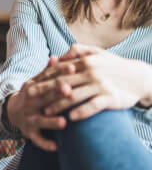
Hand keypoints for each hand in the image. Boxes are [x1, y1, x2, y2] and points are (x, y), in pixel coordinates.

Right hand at [7, 57, 67, 151]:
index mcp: (33, 86)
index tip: (74, 67)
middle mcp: (30, 101)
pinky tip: (56, 147)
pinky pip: (37, 139)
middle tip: (70, 90)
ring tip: (63, 122)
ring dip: (51, 121)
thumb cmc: (32, 95)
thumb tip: (55, 57)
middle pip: (44, 96)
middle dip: (56, 94)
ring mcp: (29, 117)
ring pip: (40, 119)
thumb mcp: (36, 82)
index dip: (60, 72)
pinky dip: (45, 143)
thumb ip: (47, 72)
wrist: (13, 112)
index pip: (48, 78)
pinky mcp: (29, 132)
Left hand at [28, 44, 150, 121]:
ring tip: (46, 111)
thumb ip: (76, 51)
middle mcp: (90, 72)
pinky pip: (92, 106)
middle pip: (63, 83)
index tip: (32, 82)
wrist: (138, 76)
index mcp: (85, 62)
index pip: (60, 70)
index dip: (44, 77)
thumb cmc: (113, 65)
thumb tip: (59, 55)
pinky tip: (70, 118)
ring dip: (58, 104)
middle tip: (30, 96)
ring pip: (74, 96)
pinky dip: (81, 112)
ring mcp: (100, 85)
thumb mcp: (96, 53)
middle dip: (45, 90)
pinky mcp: (110, 98)